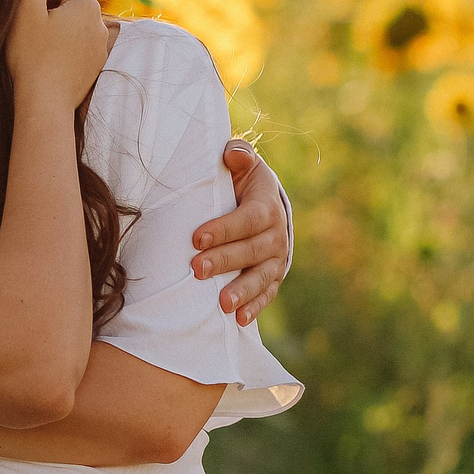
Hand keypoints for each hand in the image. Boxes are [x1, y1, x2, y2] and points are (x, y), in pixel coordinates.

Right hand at [3, 0, 110, 115]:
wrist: (45, 102)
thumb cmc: (32, 56)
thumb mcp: (25, 11)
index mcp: (86, 4)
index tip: (29, 11)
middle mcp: (100, 22)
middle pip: (72, 2)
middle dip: (51, 10)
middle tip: (31, 29)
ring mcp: (100, 45)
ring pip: (76, 24)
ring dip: (58, 29)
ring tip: (40, 47)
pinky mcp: (96, 64)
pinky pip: (80, 45)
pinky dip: (65, 47)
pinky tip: (50, 61)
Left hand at [192, 140, 289, 324]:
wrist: (266, 206)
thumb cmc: (244, 184)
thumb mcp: (243, 166)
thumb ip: (238, 157)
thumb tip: (231, 154)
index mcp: (266, 207)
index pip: (248, 219)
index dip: (224, 229)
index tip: (197, 238)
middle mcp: (276, 235)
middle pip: (252, 250)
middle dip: (225, 260)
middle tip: (197, 269)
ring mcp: (275, 259)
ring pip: (261, 277)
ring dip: (242, 291)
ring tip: (222, 304)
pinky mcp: (272, 278)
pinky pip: (266, 294)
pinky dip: (254, 307)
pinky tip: (237, 319)